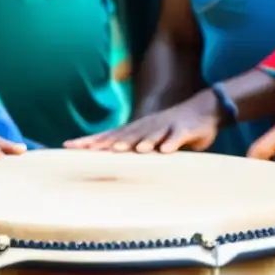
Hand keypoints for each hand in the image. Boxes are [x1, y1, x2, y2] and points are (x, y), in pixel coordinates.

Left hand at [65, 89, 218, 152]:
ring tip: (119, 150)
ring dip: (134, 142)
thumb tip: (112, 164)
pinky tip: (162, 151)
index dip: (90, 141)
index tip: (69, 146)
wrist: (206, 109)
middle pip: (122, 135)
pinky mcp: (185, 130)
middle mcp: (146, 127)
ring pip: (147, 136)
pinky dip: (169, 143)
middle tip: (87, 150)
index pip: (108, 136)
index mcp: (136, 130)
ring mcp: (165, 127)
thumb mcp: (150, 139)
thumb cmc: (174, 129)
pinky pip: (176, 138)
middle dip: (104, 142)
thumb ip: (133, 149)